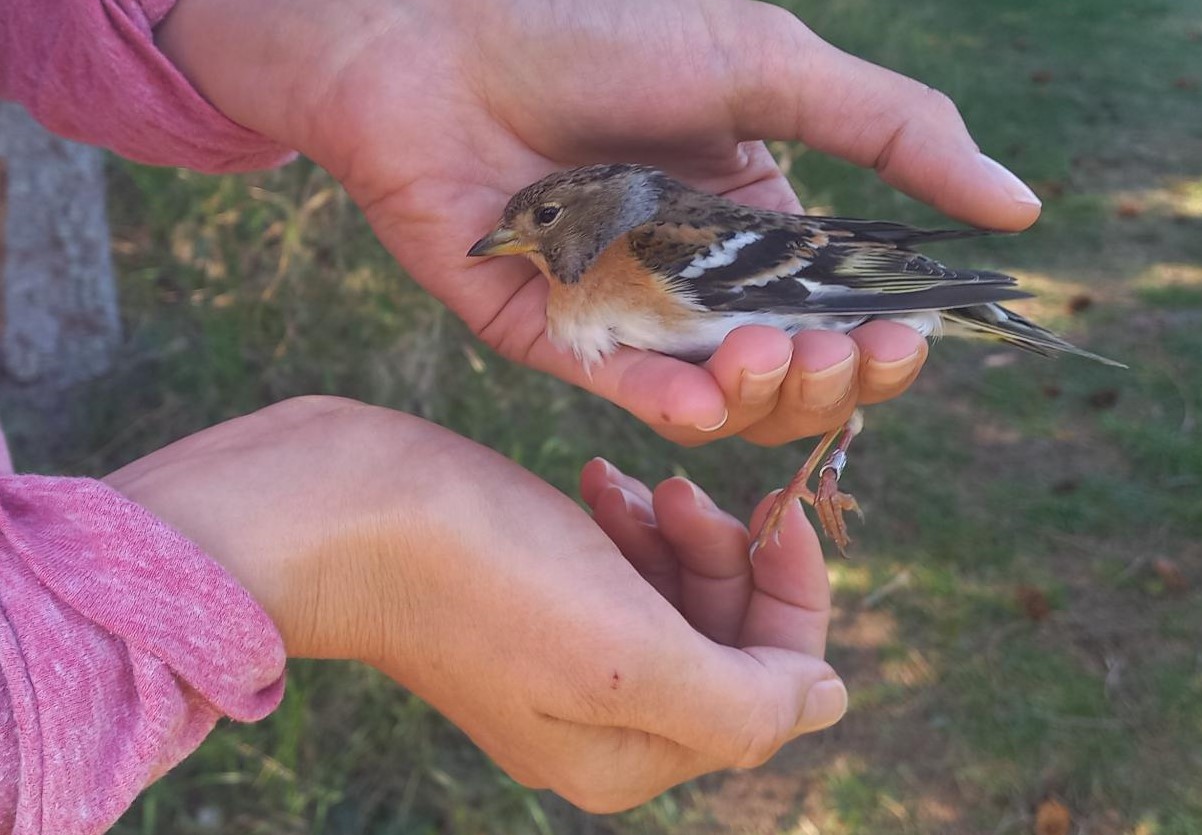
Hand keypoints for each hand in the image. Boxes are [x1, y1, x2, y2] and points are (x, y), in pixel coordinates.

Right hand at [105, 397, 845, 811]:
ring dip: (676, 527)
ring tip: (628, 482)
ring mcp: (567, 661)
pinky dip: (629, 517)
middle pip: (731, 634)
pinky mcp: (536, 602)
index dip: (792, 591)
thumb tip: (830, 702)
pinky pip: (623, 565)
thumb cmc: (485, 576)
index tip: (768, 507)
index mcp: (636, 753)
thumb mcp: (631, 656)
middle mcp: (608, 721)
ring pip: (681, 590)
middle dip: (726, 553)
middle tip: (681, 491)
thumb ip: (744, 700)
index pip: (778, 682)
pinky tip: (599, 480)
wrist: (339, 513)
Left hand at [156, 0, 1040, 444]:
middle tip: (848, 354)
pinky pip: (625, 396)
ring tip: (766, 358)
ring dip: (760, 397)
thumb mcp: (769, 65)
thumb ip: (894, 130)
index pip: (846, 307)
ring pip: (717, 398)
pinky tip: (699, 401)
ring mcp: (626, 308)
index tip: (912, 337)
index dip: (887, 336)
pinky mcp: (552, 335)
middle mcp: (698, 272)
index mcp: (759, 216)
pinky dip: (671, 408)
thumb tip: (1021, 209)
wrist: (434, 32)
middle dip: (832, 378)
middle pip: (791, 368)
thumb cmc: (603, 28)